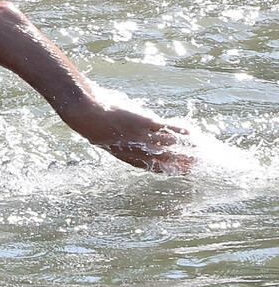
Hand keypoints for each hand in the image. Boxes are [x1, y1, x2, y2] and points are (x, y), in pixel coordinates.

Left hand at [69, 106, 195, 174]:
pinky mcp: (143, 122)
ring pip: (169, 144)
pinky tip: (189, 132)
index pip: (154, 168)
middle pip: (166, 160)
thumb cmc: (95, 126)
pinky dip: (179, 130)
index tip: (183, 171)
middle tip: (197, 164)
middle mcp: (137, 150)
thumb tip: (136, 144)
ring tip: (198, 149)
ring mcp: (142, 136)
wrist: (87, 114)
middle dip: (182, 163)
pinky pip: (165, 128)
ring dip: (186, 147)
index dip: (170, 170)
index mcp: (128, 157)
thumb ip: (125, 146)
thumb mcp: (109, 142)